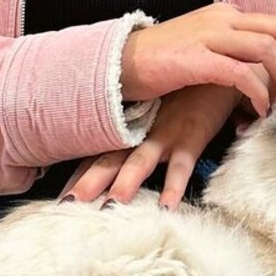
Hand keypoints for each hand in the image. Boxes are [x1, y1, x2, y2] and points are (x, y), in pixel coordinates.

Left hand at [59, 83, 242, 207]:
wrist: (214, 68)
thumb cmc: (184, 93)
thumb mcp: (156, 113)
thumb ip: (139, 137)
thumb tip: (118, 168)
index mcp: (131, 129)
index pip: (97, 154)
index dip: (78, 176)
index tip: (61, 199)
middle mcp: (142, 132)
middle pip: (109, 160)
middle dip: (88, 182)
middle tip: (70, 206)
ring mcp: (165, 133)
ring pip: (139, 161)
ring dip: (125, 182)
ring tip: (111, 205)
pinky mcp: (192, 135)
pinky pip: (181, 165)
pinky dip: (173, 186)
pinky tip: (166, 206)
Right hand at [121, 4, 275, 116]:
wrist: (119, 65)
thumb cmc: (162, 64)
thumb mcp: (203, 48)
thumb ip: (232, 51)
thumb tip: (263, 72)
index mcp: (225, 14)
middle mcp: (221, 19)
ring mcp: (208, 36)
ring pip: (266, 48)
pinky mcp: (196, 59)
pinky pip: (241, 73)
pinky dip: (257, 92)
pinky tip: (258, 110)